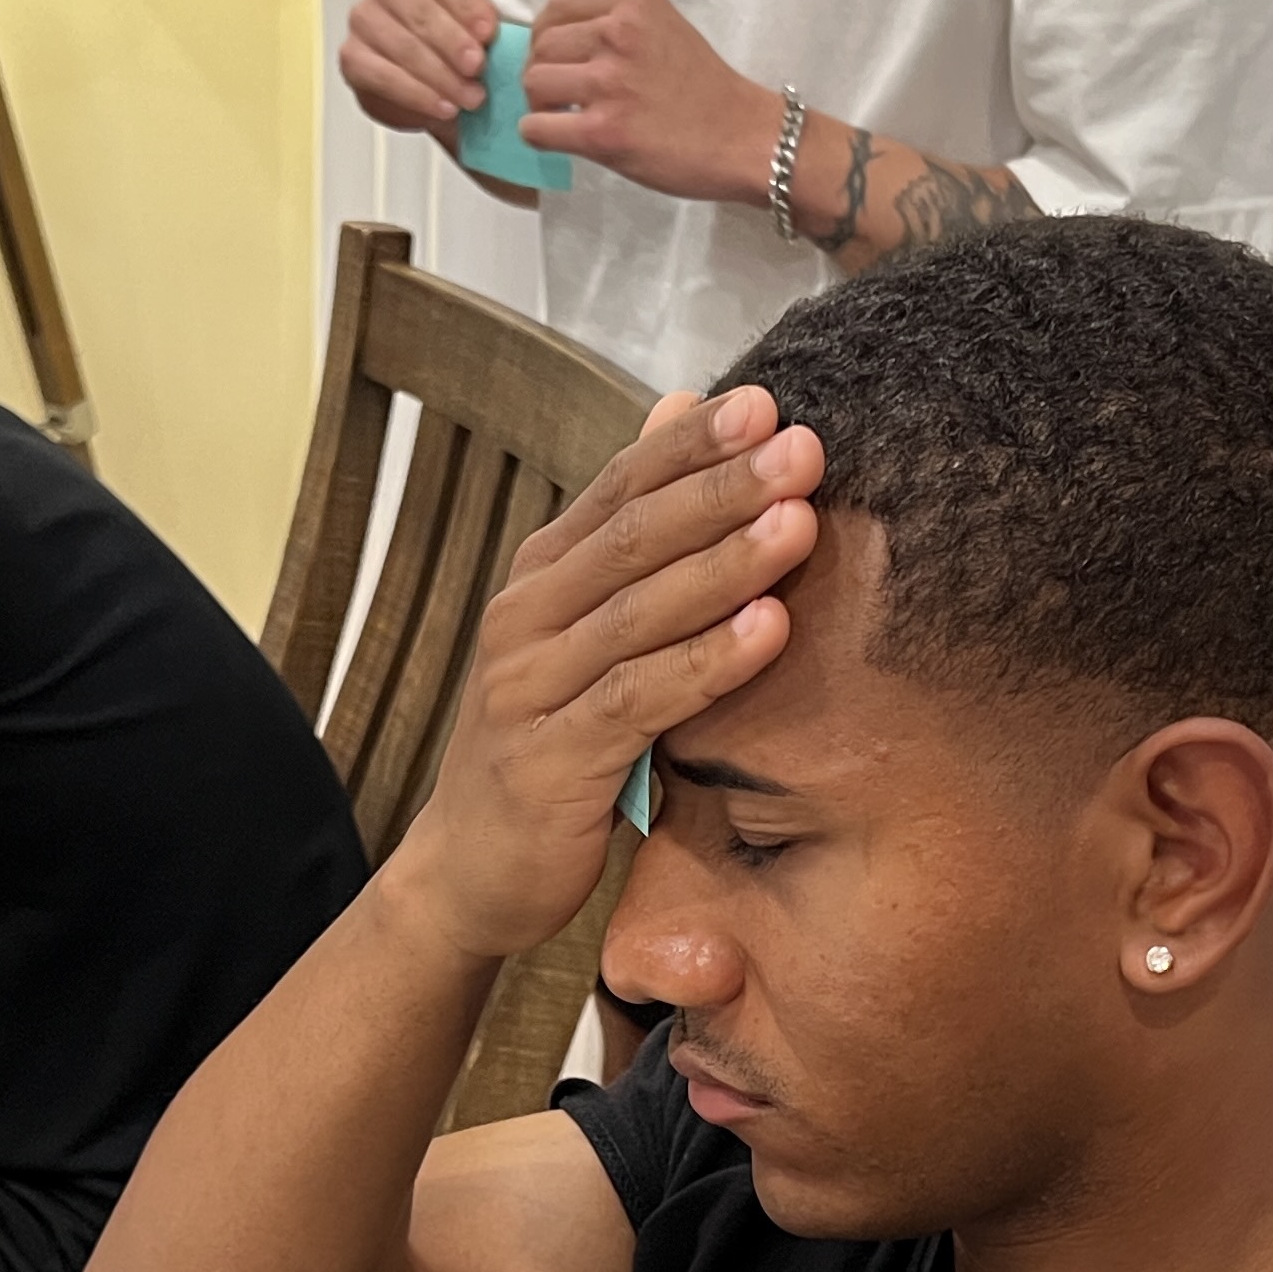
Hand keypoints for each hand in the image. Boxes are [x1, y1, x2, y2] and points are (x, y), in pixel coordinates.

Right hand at [340, 0, 499, 133]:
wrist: (437, 80)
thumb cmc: (459, 42)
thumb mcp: (479, 25)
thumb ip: (482, 24)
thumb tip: (487, 38)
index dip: (466, 4)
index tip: (488, 33)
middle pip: (417, 10)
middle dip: (452, 42)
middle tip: (478, 68)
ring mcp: (362, 18)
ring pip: (400, 45)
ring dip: (439, 75)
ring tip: (470, 98)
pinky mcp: (352, 58)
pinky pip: (380, 76)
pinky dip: (415, 95)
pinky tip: (443, 107)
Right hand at [384, 386, 821, 960]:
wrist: (471, 869)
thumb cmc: (551, 741)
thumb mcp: (588, 632)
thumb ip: (633, 533)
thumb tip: (679, 405)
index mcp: (542, 579)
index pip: (620, 489)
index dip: (690, 445)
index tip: (765, 403)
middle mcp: (526, 620)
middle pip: (631, 537)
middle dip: (721, 489)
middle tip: (801, 448)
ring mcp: (529, 689)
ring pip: (637, 613)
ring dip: (724, 564)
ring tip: (799, 523)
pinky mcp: (549, 763)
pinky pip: (637, 702)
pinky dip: (706, 663)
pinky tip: (769, 631)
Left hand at [521, 0, 782, 206]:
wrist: (746, 137)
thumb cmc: (706, 89)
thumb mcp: (664, 28)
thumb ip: (616, 24)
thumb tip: (557, 40)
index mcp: (633, 1)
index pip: (557, 6)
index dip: (548, 37)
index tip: (561, 60)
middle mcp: (619, 32)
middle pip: (541, 45)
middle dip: (542, 71)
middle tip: (562, 96)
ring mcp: (610, 81)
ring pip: (534, 82)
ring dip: (539, 104)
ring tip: (563, 117)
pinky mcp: (604, 131)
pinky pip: (537, 127)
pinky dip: (538, 135)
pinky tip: (561, 139)